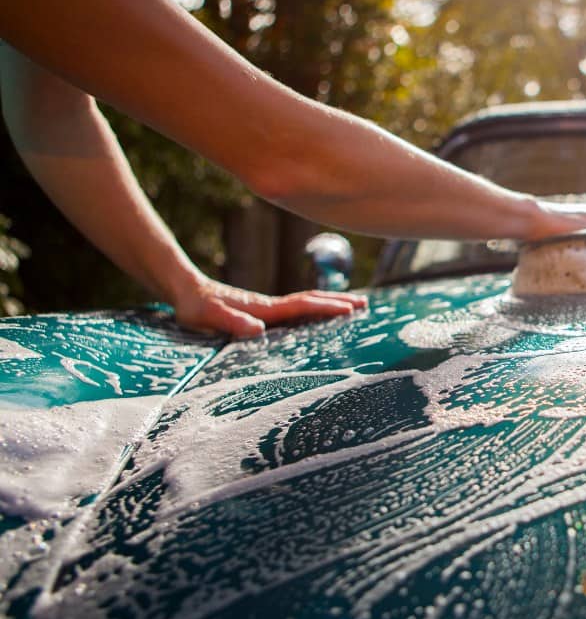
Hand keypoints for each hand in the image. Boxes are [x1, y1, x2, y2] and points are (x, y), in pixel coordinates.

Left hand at [169, 273, 366, 337]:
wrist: (186, 290)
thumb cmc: (194, 306)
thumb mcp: (207, 316)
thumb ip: (231, 321)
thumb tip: (258, 329)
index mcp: (265, 309)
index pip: (303, 306)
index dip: (327, 307)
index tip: (351, 309)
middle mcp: (272, 306)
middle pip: (312, 301)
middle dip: (339, 302)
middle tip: (366, 305)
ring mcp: (270, 308)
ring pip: (307, 303)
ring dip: (331, 303)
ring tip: (353, 306)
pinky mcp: (265, 312)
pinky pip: (297, 309)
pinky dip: (315, 309)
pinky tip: (319, 315)